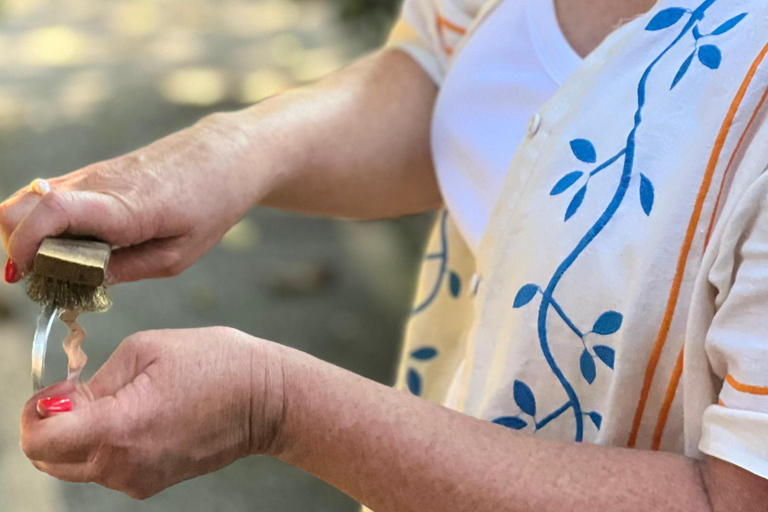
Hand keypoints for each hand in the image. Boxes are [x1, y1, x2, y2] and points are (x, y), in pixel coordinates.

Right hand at [0, 114, 269, 282]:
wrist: (226, 155)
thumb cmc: (211, 205)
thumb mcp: (178, 255)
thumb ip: (127, 269)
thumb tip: (81, 282)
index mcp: (125, 206)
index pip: (52, 213)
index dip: (25, 245)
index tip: (24, 276)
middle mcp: (99, 183)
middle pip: (23, 205)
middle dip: (18, 245)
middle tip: (40, 277)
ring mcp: (93, 173)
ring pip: (30, 198)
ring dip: (28, 234)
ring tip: (56, 264)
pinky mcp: (95, 171)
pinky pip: (50, 193)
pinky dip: (43, 220)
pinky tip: (67, 244)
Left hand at [20, 327, 286, 498]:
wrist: (267, 399)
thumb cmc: (215, 363)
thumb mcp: (145, 348)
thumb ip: (94, 379)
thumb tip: (63, 401)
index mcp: (118, 428)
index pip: (39, 441)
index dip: (35, 411)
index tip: (58, 387)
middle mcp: (124, 465)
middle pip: (50, 459)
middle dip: (52, 423)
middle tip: (81, 389)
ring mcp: (139, 479)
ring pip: (76, 465)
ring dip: (79, 433)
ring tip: (118, 397)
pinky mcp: (153, 483)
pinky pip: (108, 467)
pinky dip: (106, 443)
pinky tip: (138, 413)